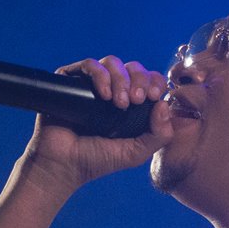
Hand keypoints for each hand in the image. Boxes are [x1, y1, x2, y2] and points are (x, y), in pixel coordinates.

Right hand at [24, 55, 172, 187]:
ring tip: (119, 102)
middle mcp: (113, 89)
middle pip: (133, 67)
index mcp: (131, 102)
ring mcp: (91, 84)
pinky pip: (89, 65)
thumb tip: (165, 104)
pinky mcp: (71, 81)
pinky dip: (100, 75)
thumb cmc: (98, 159)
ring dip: (120, 79)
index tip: (154, 96)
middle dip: (139, 80)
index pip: (149, 80)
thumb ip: (159, 135)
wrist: (63, 165)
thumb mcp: (136, 153)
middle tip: (136, 100)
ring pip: (113, 63)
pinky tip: (104, 95)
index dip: (155, 82)